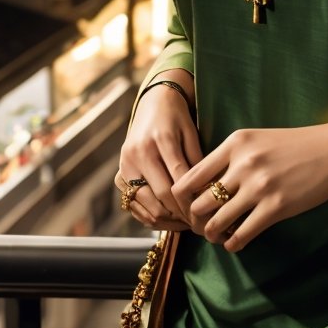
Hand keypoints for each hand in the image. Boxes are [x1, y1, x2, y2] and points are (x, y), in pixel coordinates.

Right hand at [115, 78, 202, 230]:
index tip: (208, 214)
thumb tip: (207, 193)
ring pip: (145, 205)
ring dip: (167, 219)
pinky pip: (133, 206)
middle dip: (182, 214)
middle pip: (161, 196)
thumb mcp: (191, 133)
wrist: (153, 103)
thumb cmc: (177, 118)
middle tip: (199, 224)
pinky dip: (150, 216)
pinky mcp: (118, 175)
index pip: (178, 181)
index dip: (193, 202)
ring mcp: (125, 166)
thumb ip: (197, 162)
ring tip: (186, 223)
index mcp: (160, 141)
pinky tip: (169, 219)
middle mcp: (138, 154)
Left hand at [171, 123, 327, 251]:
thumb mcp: (257, 140)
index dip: (182, 200)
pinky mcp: (277, 206)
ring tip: (218, 237)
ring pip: (216, 222)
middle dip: (196, 221)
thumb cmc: (295, 146)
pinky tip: (236, 244)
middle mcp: (243, 163)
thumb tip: (201, 186)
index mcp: (235, 144)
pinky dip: (233, 244)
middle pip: (198, 203)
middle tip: (202, 227)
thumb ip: (230, 157)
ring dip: (213, 235)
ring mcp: (260, 186)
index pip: (189, 177)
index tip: (189, 209)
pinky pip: (242, 234)